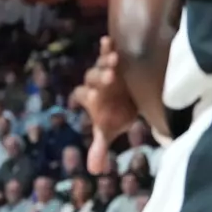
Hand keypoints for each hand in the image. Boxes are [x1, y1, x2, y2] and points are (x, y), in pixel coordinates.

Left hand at [73, 36, 137, 174]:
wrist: (126, 99)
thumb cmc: (115, 115)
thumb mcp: (108, 130)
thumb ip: (100, 148)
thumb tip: (94, 171)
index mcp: (91, 99)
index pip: (84, 95)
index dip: (88, 95)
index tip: (95, 97)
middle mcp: (95, 83)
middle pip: (93, 78)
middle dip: (100, 77)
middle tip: (110, 77)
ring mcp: (104, 71)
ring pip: (101, 65)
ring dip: (106, 62)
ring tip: (114, 59)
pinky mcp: (115, 61)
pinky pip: (107, 53)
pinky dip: (107, 47)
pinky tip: (107, 39)